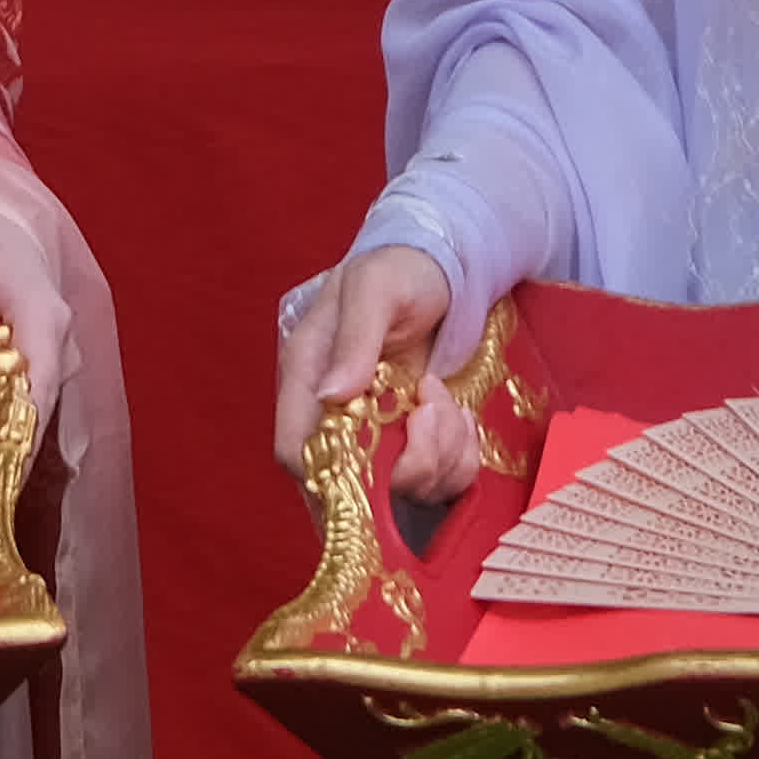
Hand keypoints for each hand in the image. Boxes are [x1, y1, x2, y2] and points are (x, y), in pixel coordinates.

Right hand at [273, 243, 476, 503]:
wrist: (443, 270)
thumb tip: (332, 394)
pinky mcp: (417, 445)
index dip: (332, 471)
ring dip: (440, 453)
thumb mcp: (376, 289)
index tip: (384, 448)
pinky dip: (460, 459)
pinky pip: (441, 482)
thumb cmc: (399, 270)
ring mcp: (379, 436)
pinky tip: (458, 414)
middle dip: (407, 462)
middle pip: (356, 485)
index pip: (298, 452)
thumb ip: (355, 338)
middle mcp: (337, 417)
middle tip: (431, 407)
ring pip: (406, 488)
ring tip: (443, 395)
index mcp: (308, 378)